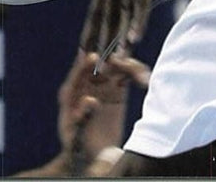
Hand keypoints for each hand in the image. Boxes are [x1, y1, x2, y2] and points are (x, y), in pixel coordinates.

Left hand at [58, 50, 149, 174]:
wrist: (93, 157)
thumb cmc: (79, 147)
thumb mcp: (76, 136)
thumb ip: (82, 118)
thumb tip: (90, 100)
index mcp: (71, 94)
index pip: (77, 74)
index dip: (84, 64)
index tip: (94, 57)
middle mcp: (86, 84)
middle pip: (100, 63)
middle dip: (113, 59)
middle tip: (125, 62)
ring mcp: (103, 84)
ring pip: (117, 65)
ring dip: (130, 65)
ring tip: (143, 77)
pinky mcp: (117, 89)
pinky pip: (128, 74)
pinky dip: (137, 73)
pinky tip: (145, 80)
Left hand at [81, 0, 195, 54]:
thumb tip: (130, 2)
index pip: (96, 7)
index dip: (89, 31)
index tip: (82, 54)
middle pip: (105, 13)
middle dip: (101, 42)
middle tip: (97, 67)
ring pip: (122, 9)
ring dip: (119, 36)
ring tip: (116, 60)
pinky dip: (138, 19)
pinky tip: (136, 37)